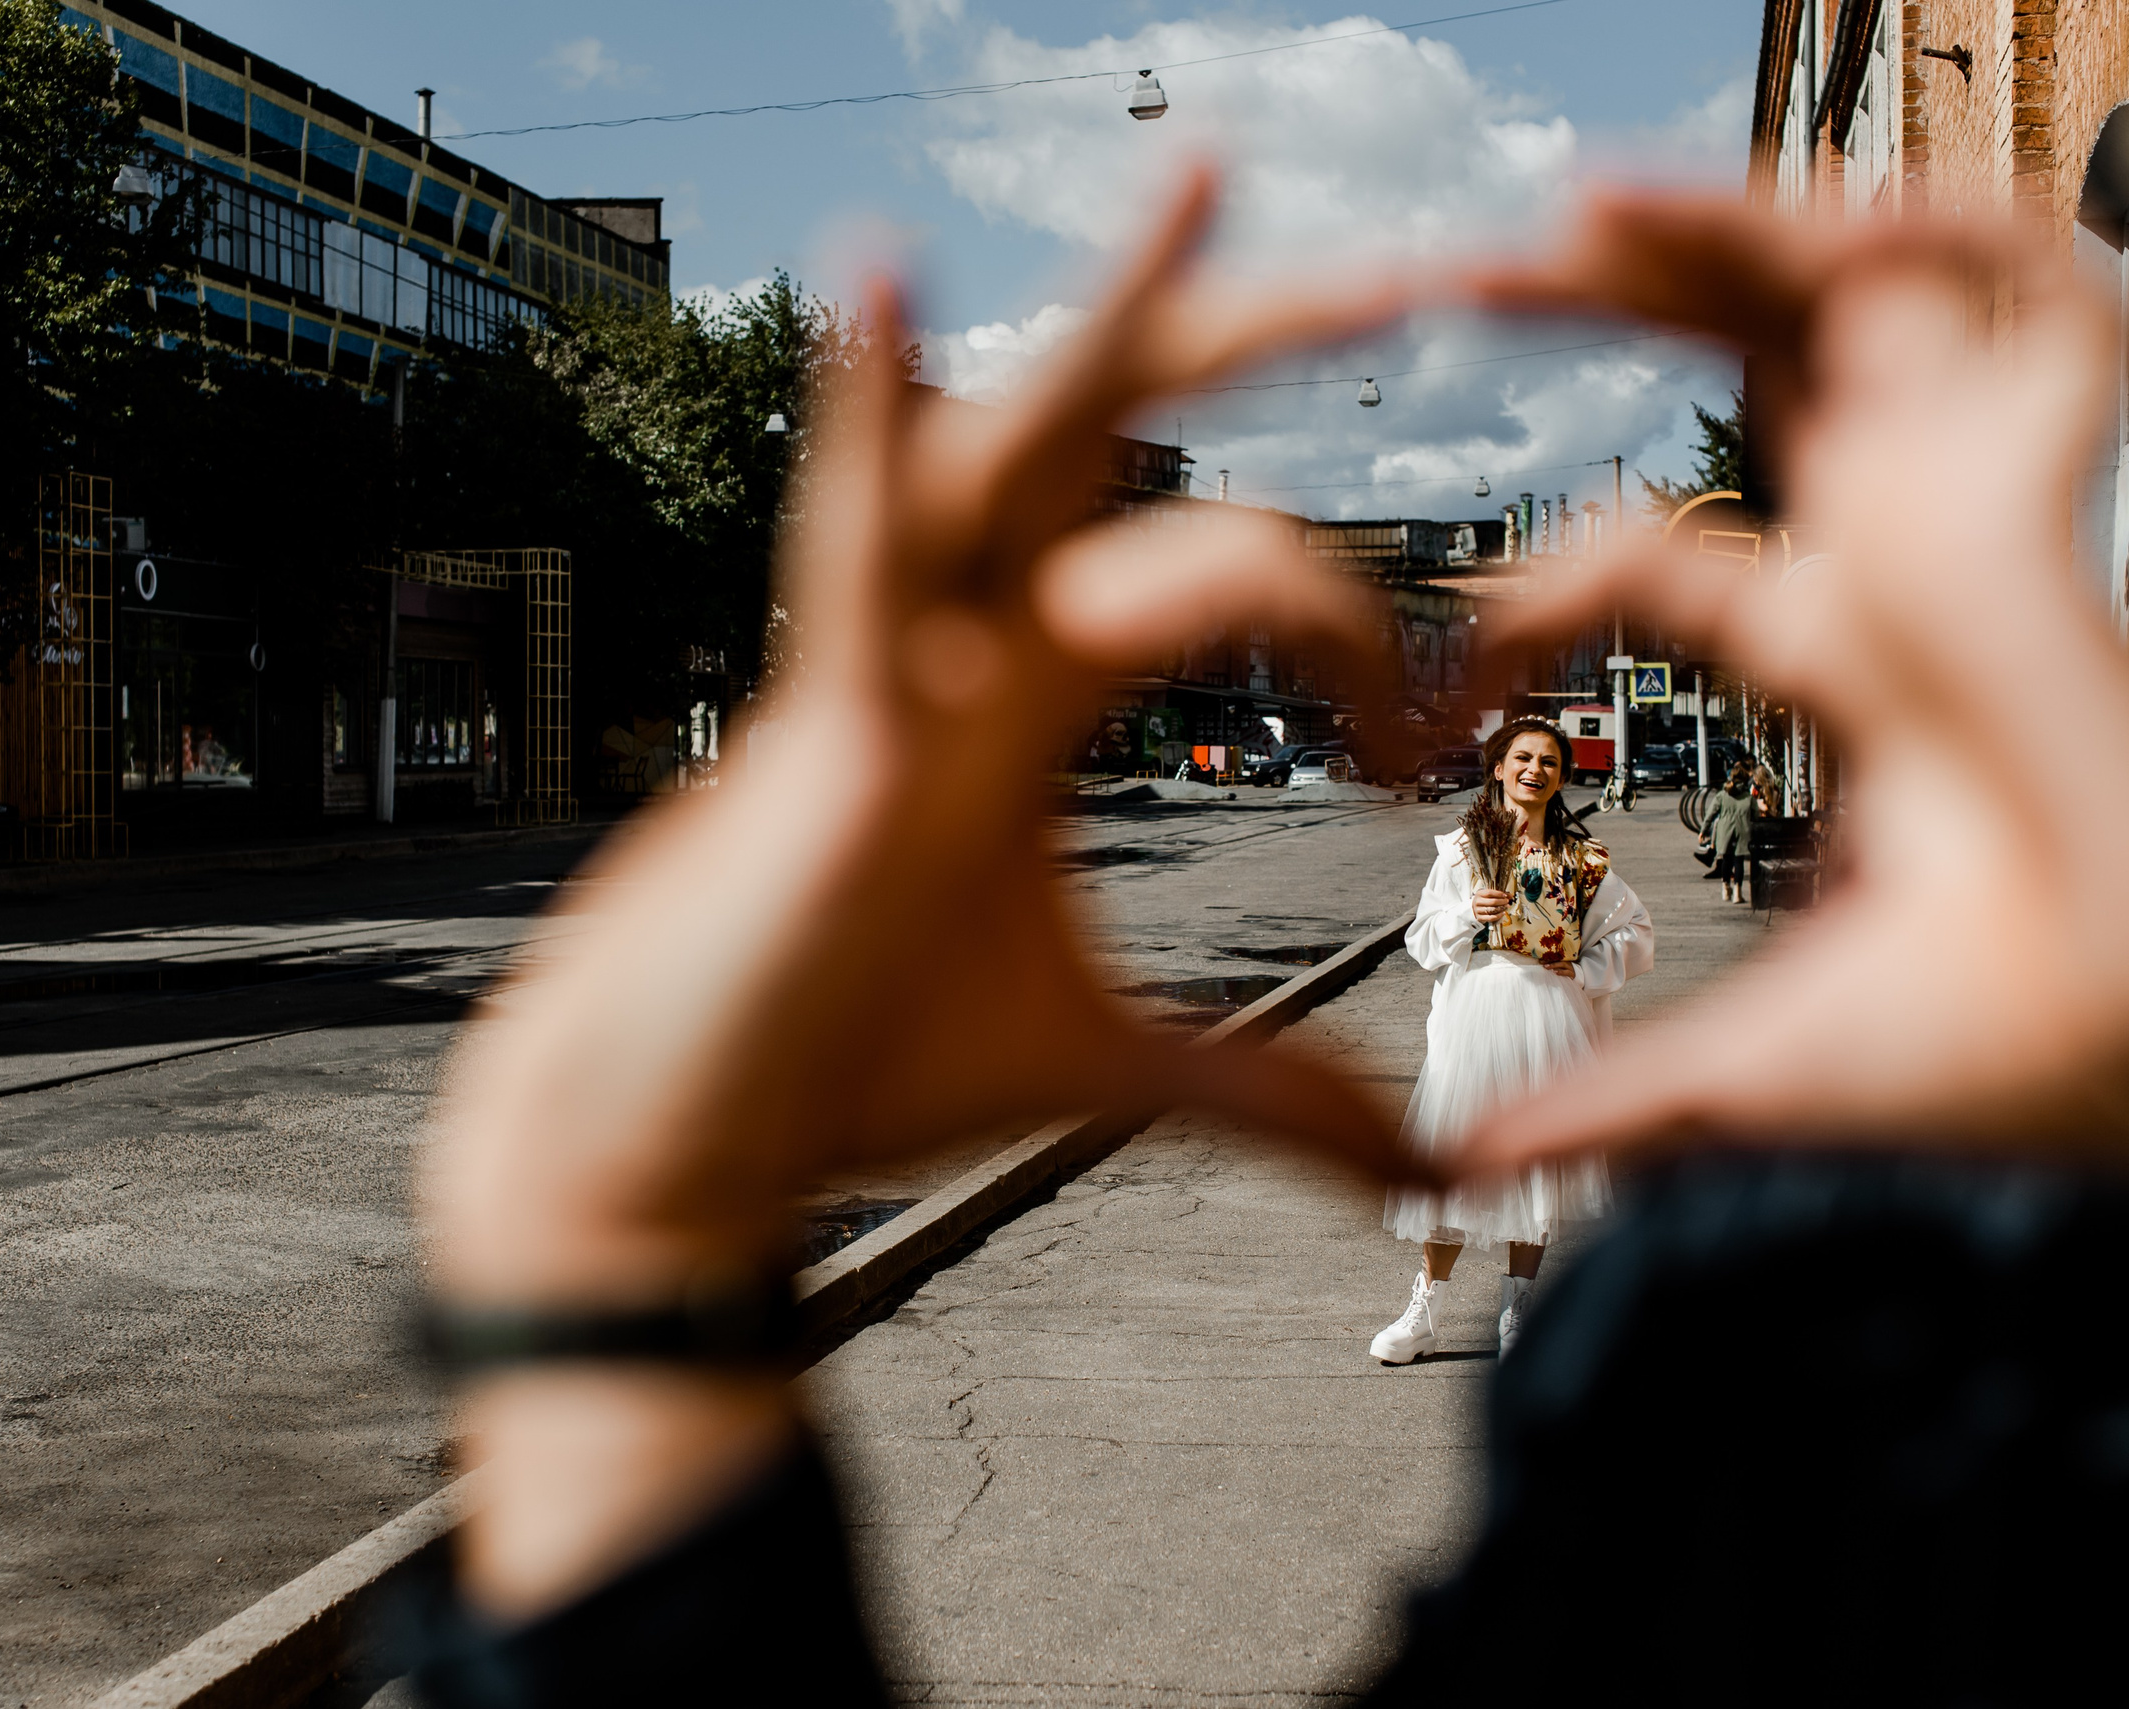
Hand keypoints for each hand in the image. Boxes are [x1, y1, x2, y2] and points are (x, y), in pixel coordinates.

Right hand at [427, 167, 1425, 1615]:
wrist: (691, 1139)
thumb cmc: (863, 1067)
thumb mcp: (1106, 1068)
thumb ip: (1266, 1092)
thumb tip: (1422, 1169)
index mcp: (1044, 680)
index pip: (1234, 559)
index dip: (1361, 623)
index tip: (1426, 747)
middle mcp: (979, 630)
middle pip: (1134, 432)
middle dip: (1271, 336)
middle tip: (1437, 262)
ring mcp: (903, 655)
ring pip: (1021, 440)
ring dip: (1122, 314)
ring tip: (1210, 166)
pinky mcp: (829, 716)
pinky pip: (852, 543)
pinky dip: (864, 415)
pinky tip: (887, 275)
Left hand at [1450, 196, 2128, 1314]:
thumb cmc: (2025, 1048)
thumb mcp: (1771, 1052)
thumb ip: (1623, 1088)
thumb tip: (1456, 1170)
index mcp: (1843, 663)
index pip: (1663, 552)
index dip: (1530, 593)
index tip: (1431, 705)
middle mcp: (1902, 564)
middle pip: (1749, 374)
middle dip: (1616, 310)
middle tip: (1460, 275)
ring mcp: (1970, 519)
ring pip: (1853, 306)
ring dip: (1717, 236)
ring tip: (1568, 214)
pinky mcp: (2040, 500)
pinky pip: (2013, 295)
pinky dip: (1914, 228)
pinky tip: (1782, 221)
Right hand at [1473, 887, 1512, 923]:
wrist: (1475, 908)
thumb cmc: (1484, 900)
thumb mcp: (1489, 895)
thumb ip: (1499, 894)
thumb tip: (1510, 895)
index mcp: (1479, 894)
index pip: (1490, 893)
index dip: (1499, 894)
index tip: (1505, 895)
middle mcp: (1477, 902)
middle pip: (1492, 902)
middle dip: (1502, 901)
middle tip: (1507, 901)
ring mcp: (1478, 910)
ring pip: (1492, 910)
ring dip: (1501, 908)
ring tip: (1506, 907)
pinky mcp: (1480, 918)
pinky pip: (1491, 918)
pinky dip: (1498, 916)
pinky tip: (1503, 913)